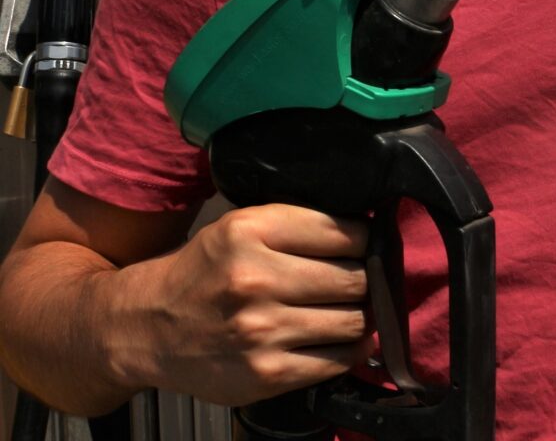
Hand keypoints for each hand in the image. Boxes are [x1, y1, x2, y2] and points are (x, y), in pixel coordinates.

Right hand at [119, 204, 372, 406]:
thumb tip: (369, 234)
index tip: (364, 247)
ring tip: (350, 309)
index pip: (345, 232)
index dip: (364, 240)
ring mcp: (260, 330)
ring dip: (361, 315)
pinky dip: (351, 349)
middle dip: (365, 279)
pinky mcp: (265, 372)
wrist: (144, 328)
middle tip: (359, 281)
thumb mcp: (239, 228)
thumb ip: (298, 225)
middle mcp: (254, 279)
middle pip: (355, 278)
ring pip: (354, 319)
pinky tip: (342, 339)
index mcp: (250, 231)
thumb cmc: (203, 273)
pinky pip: (338, 359)